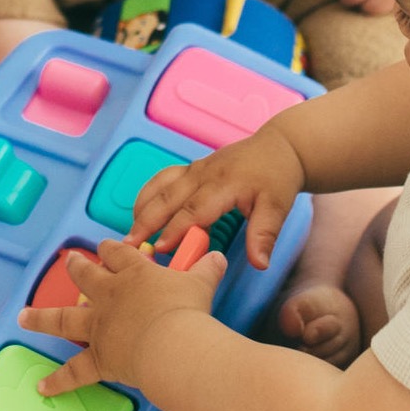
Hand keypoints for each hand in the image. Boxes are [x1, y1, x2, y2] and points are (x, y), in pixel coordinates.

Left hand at [18, 236, 227, 393]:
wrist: (173, 342)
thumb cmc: (187, 310)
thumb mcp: (201, 283)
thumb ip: (206, 269)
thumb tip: (217, 258)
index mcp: (134, 274)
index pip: (117, 253)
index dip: (111, 249)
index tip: (106, 247)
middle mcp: (110, 296)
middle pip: (86, 275)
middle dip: (77, 267)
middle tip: (69, 261)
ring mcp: (99, 327)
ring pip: (62, 318)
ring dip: (40, 317)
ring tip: (24, 316)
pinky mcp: (98, 357)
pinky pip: (74, 372)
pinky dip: (58, 381)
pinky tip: (42, 387)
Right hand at [129, 119, 308, 271]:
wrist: (279, 146)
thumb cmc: (276, 177)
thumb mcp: (277, 208)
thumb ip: (264, 235)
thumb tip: (259, 264)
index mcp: (223, 184)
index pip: (193, 210)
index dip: (175, 229)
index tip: (160, 248)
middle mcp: (203, 174)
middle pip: (167, 198)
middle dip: (146, 222)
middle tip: (130, 245)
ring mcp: (194, 169)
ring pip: (160, 187)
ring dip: (142, 209)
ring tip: (130, 233)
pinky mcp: (190, 168)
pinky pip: (162, 179)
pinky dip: (147, 195)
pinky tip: (139, 212)